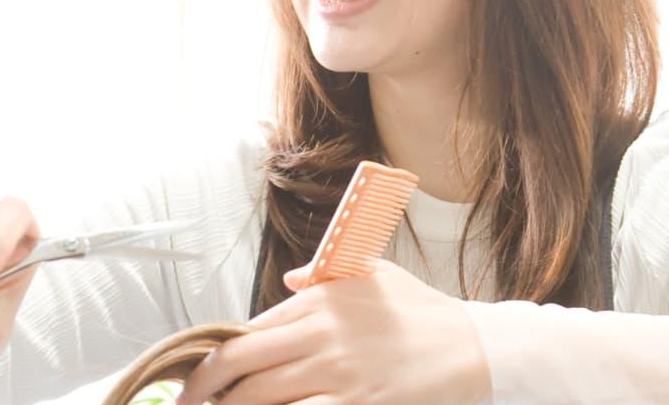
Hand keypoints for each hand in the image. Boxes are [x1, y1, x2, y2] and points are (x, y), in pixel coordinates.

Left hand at [177, 260, 491, 404]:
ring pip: (260, 398)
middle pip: (239, 365)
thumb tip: (288, 281)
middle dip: (202, 392)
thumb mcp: (373, 276)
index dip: (211, 361)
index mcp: (319, 301)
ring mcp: (337, 374)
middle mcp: (320, 334)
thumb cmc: (423, 313)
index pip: (246, 332)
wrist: (475, 347)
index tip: (194, 381)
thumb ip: (324, 277)